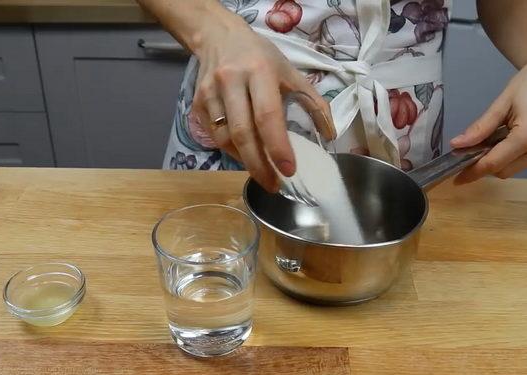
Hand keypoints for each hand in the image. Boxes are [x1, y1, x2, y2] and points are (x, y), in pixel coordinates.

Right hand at [192, 11, 334, 191]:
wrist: (218, 38)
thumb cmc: (260, 57)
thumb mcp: (290, 72)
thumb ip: (313, 102)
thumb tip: (329, 135)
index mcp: (259, 71)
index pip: (267, 116)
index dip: (278, 147)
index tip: (289, 170)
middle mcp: (231, 81)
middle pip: (242, 133)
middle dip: (259, 165)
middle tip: (274, 184)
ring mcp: (210, 93)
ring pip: (225, 139)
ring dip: (245, 160)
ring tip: (262, 172)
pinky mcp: (196, 104)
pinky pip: (215, 136)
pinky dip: (232, 151)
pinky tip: (245, 155)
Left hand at [450, 39, 526, 183]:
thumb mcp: (500, 104)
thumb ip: (480, 128)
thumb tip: (456, 145)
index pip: (494, 163)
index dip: (473, 172)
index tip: (457, 178)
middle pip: (503, 171)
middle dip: (485, 165)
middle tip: (471, 151)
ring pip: (514, 169)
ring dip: (499, 161)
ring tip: (493, 139)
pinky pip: (525, 162)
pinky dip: (511, 156)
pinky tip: (507, 140)